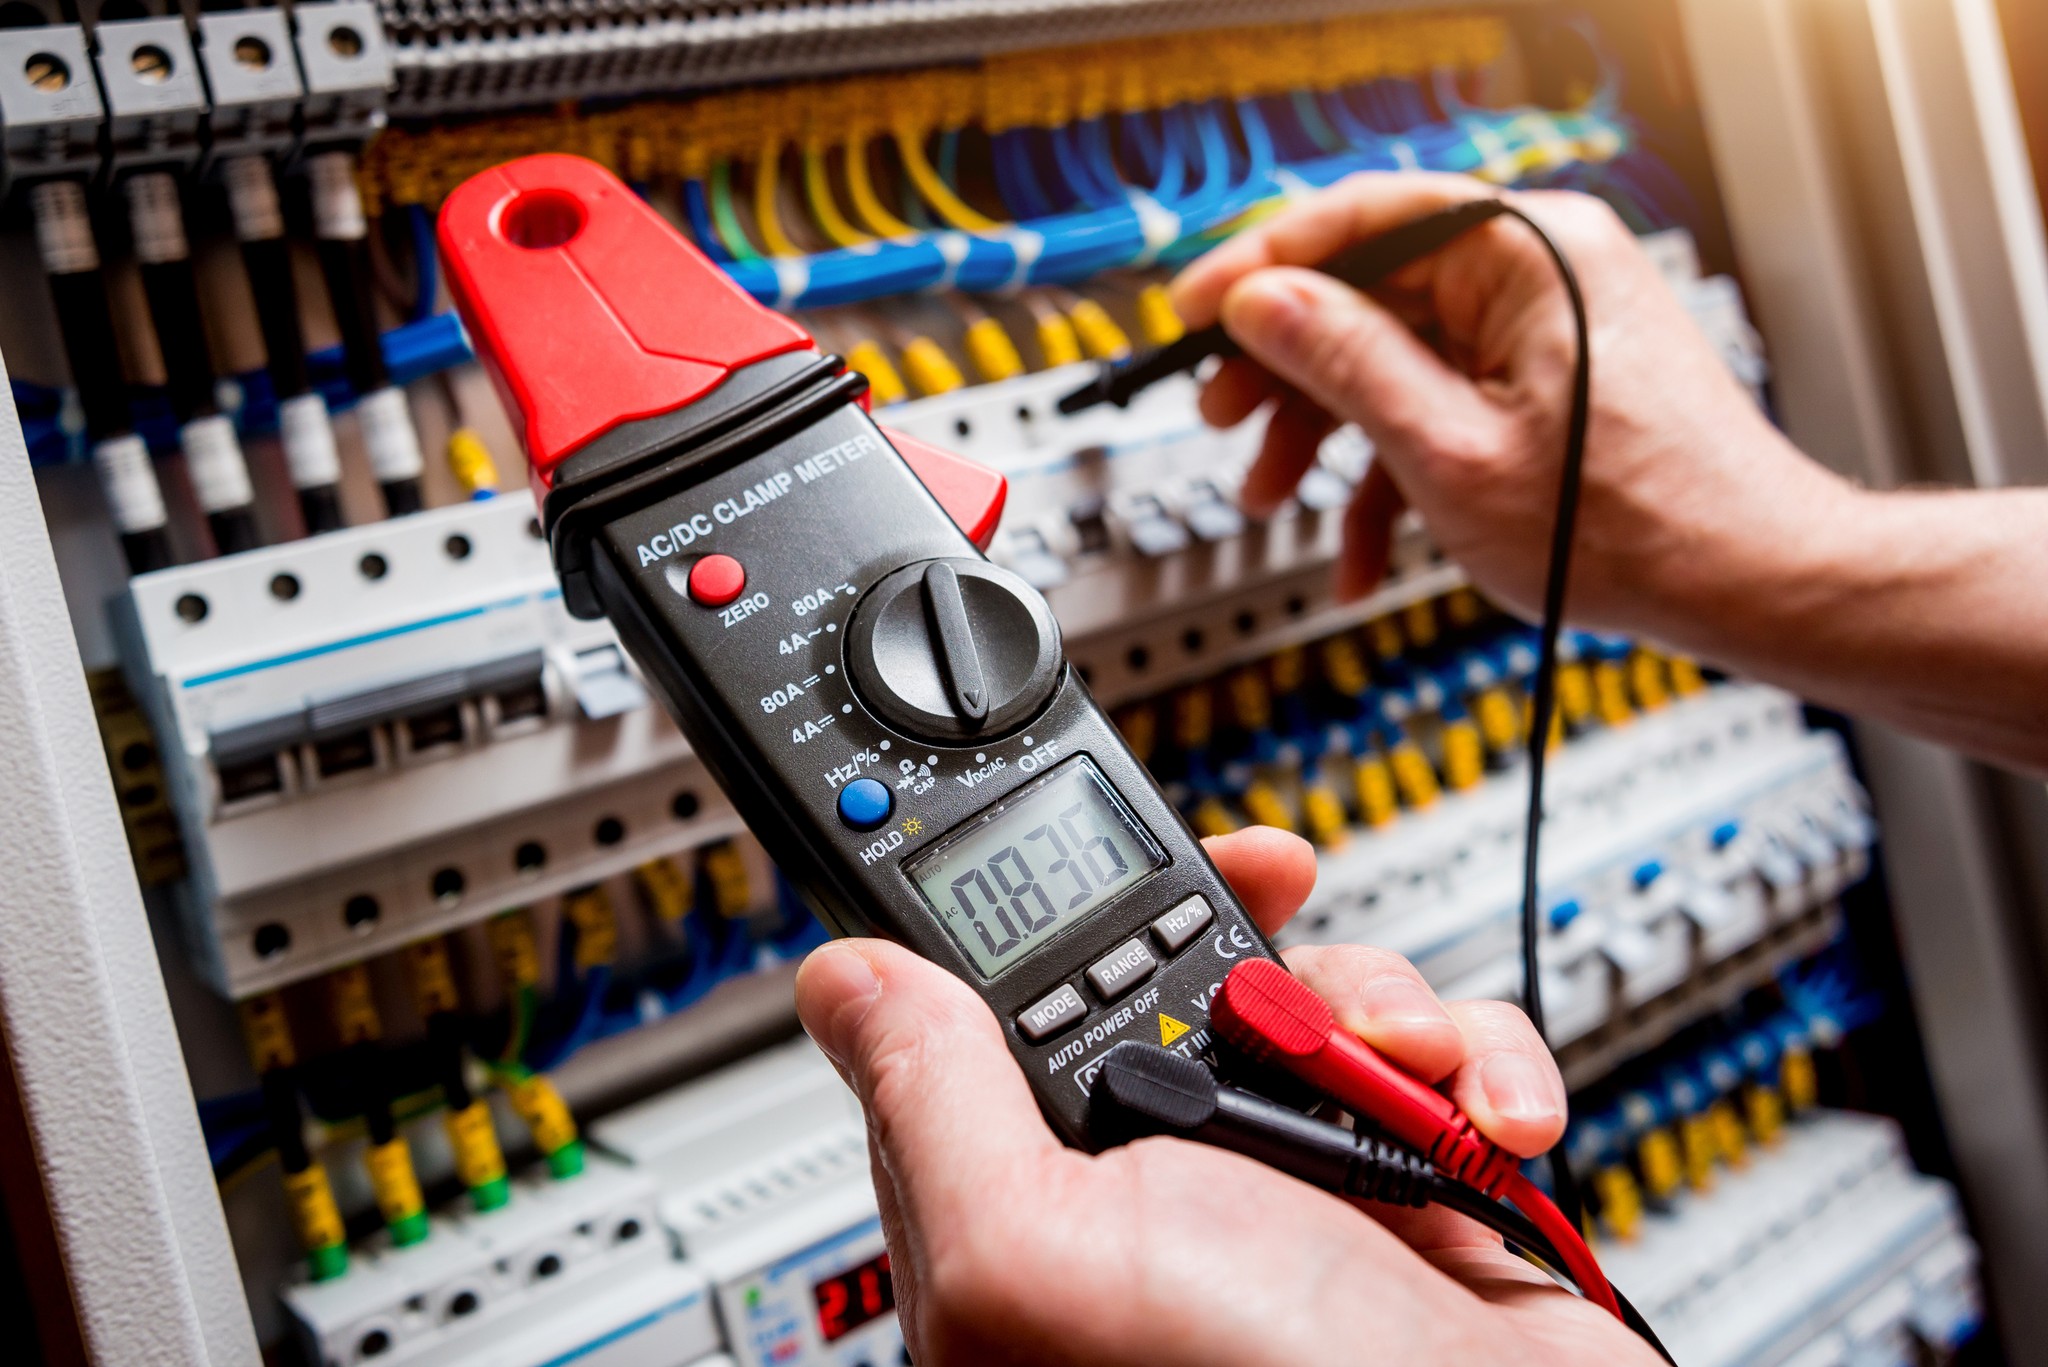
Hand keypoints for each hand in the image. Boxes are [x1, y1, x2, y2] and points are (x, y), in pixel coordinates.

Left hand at [795, 827, 1661, 1366]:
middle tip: (1278, 936)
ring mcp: (1285, 1183)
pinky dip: (1478, 1068)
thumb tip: (843, 981)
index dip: (1042, 908)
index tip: (1091, 845)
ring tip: (1397, 1069)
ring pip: (1314, 994)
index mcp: (1032, 1202)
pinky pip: (1436, 1057)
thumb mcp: (1039, 1247)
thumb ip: (932, 1106)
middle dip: (1243, 935)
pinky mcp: (1409, 1181)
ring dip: (1380, 1008)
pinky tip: (1479, 1122)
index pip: (998, 1007)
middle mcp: (1153, 1190)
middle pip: (1170, 969)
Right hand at [1169, 171, 1850, 645]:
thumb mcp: (1448, 451)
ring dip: (1327, 436)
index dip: (1260, 268)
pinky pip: (1440, 407)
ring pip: (1395, 360)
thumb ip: (1345, 364)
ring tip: (1273, 497)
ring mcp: (1543, 330)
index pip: (1362, 220)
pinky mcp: (1546, 385)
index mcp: (1527, 252)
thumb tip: (1263, 304)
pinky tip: (1359, 549)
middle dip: (1287, 371)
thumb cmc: (1635, 526)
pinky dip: (1391, 474)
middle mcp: (1539, 271)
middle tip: (1225, 418)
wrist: (1745, 586)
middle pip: (1369, 295)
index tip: (1192, 315)